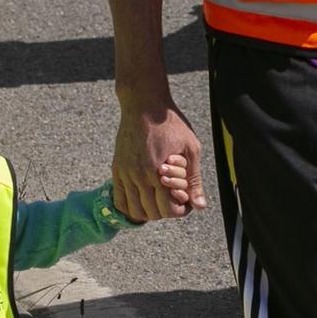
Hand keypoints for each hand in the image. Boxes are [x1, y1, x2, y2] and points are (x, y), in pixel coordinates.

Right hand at [112, 99, 206, 220]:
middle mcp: (138, 176)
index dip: (180, 210)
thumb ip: (194, 179)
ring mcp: (125, 173)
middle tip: (174, 200)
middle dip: (166, 211)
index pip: (168, 209)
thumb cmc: (171, 123)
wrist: (145, 105)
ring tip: (160, 199)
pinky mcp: (117, 169)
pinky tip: (143, 198)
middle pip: (152, 213)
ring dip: (149, 211)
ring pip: (134, 210)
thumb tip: (199, 205)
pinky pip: (119, 200)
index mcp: (157, 172)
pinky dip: (131, 206)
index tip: (186, 203)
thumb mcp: (191, 148)